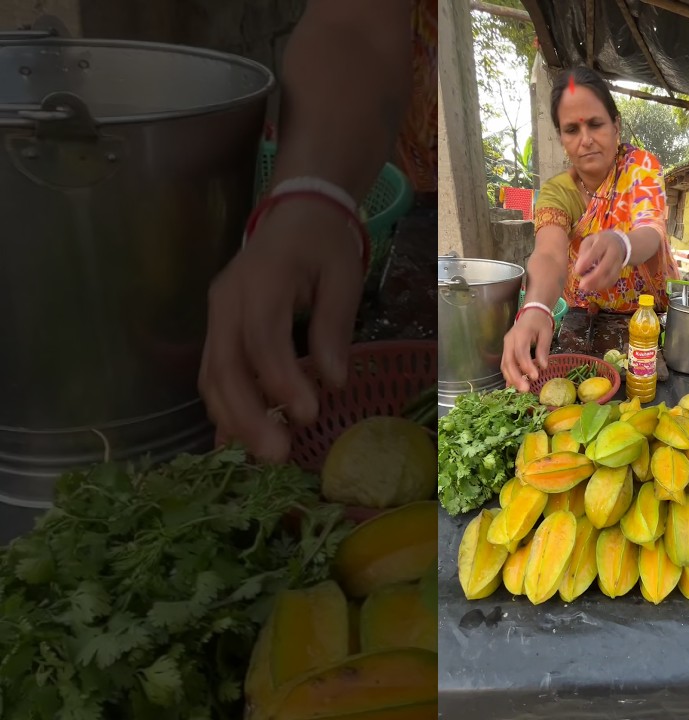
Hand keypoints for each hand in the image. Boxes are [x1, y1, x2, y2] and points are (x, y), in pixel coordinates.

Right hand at [198, 198, 363, 462]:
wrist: (295, 216)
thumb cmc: (322, 246)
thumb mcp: (342, 277)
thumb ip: (334, 327)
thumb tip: (334, 381)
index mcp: (260, 279)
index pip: (262, 336)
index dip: (281, 379)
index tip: (308, 414)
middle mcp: (226, 300)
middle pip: (224, 363)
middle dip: (248, 414)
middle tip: (276, 454)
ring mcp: (215, 316)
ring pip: (210, 374)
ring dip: (232, 419)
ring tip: (261, 455)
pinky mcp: (216, 330)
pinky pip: (211, 374)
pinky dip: (223, 408)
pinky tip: (236, 442)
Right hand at [501, 309, 554, 392]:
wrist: (531, 313)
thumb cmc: (539, 323)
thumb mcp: (546, 333)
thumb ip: (543, 349)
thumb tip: (543, 366)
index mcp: (520, 334)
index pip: (520, 352)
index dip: (526, 365)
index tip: (535, 376)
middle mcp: (509, 340)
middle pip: (508, 360)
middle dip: (516, 376)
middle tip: (525, 389)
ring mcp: (506, 346)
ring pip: (504, 364)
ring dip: (511, 378)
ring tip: (520, 390)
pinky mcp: (506, 350)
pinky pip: (505, 364)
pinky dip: (508, 375)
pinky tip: (513, 386)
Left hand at [574, 230, 625, 292]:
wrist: (618, 243)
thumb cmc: (598, 243)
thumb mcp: (589, 241)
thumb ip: (583, 252)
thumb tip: (579, 268)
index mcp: (603, 242)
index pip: (595, 252)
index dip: (586, 263)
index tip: (576, 271)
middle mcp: (613, 252)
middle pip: (605, 267)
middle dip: (593, 278)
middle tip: (581, 285)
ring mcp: (618, 262)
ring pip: (610, 276)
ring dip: (597, 285)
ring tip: (585, 289)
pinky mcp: (619, 271)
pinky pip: (612, 280)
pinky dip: (602, 286)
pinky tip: (593, 288)